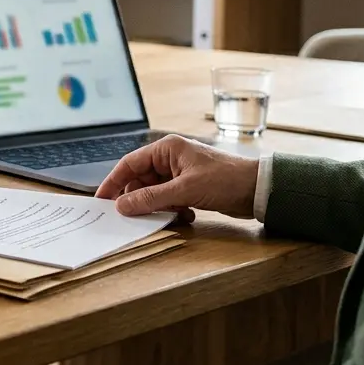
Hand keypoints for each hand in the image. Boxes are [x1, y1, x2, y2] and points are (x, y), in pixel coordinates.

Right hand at [94, 135, 259, 222]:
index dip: (114, 182)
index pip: (130, 164)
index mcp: (167, 148)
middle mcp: (171, 158)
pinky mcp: (190, 187)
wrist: (260, 190)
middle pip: (141, 179)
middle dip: (139, 198)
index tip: (102, 199)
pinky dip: (173, 209)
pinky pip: (169, 199)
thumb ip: (151, 198)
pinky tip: (185, 215)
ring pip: (155, 192)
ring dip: (159, 206)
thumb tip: (122, 206)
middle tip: (132, 215)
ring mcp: (180, 173)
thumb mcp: (184, 191)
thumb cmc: (226, 180)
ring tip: (169, 214)